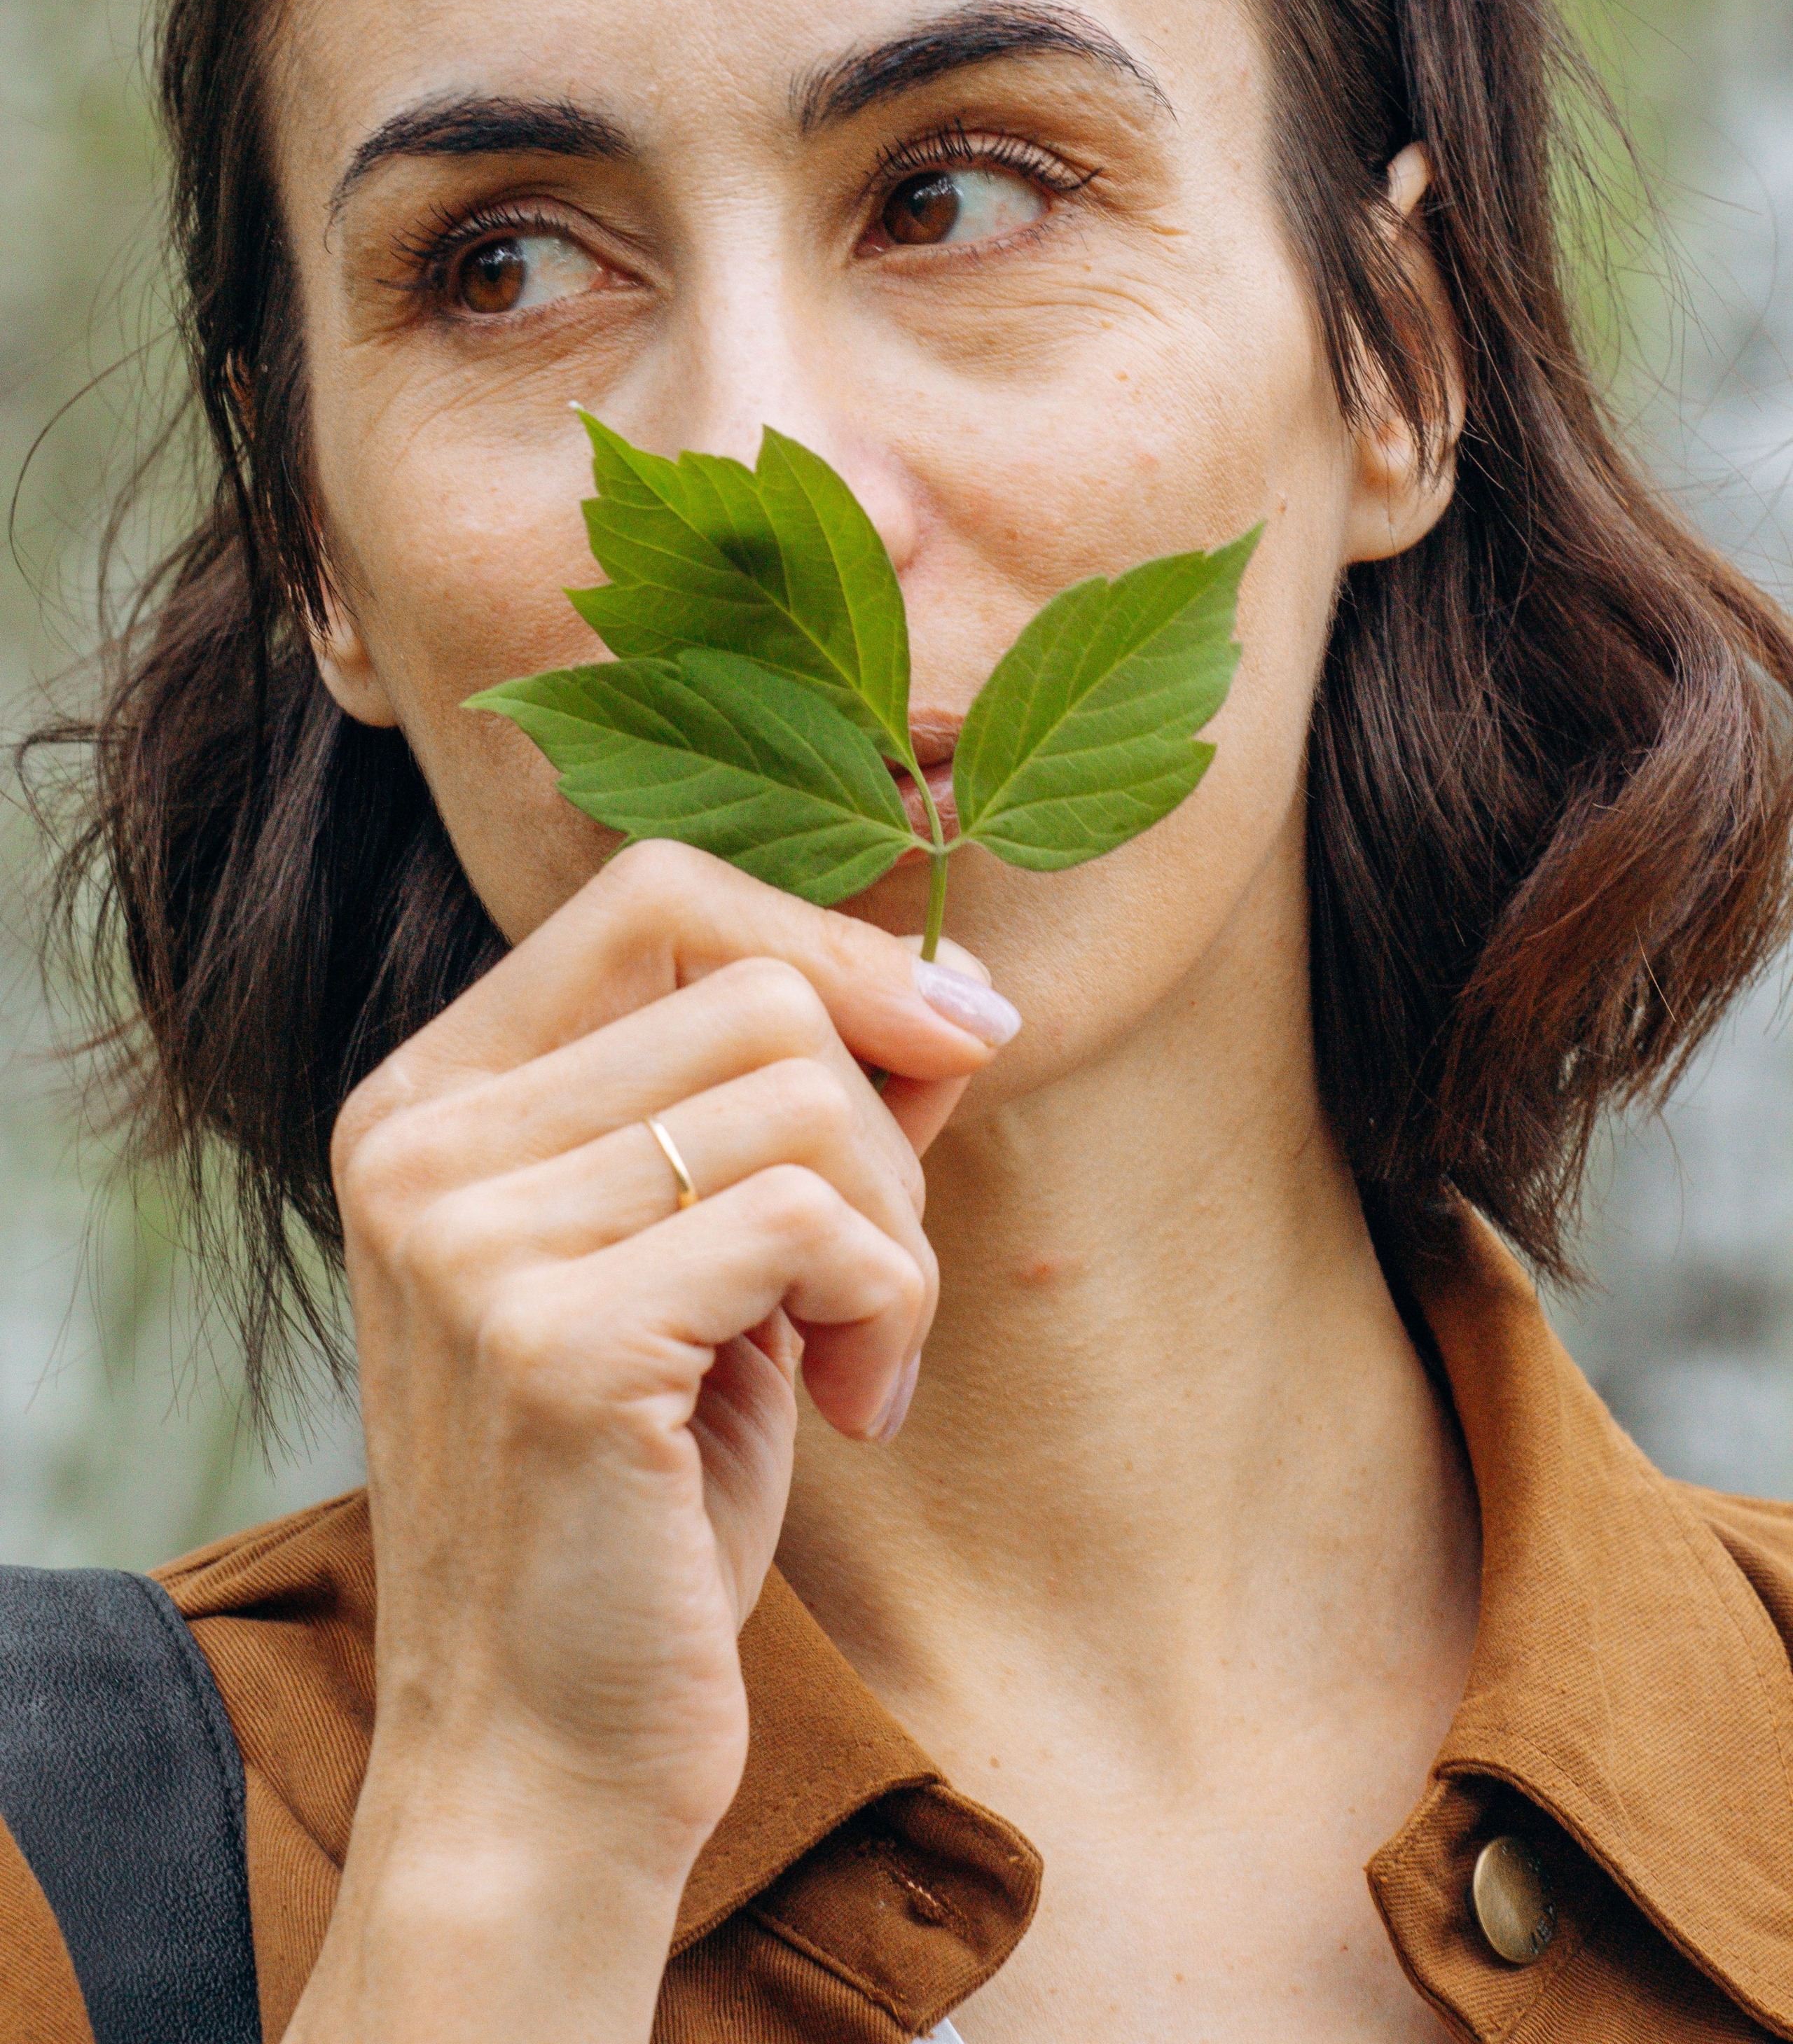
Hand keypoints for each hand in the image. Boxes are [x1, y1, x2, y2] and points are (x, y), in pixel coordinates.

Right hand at [290, 841, 1014, 2043]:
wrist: (541, 1763)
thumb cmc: (640, 1507)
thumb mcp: (715, 1267)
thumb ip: (798, 1114)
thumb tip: (955, 992)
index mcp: (431, 1098)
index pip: (655, 894)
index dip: (830, 942)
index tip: (955, 1034)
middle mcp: (420, 1140)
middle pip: (757, 990)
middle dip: (884, 1128)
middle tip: (876, 1282)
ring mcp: (469, 1238)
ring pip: (806, 1098)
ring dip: (896, 1234)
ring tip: (859, 1359)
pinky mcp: (556, 1344)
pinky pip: (818, 1224)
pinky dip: (892, 1308)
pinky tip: (854, 1409)